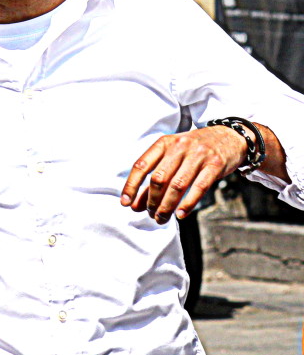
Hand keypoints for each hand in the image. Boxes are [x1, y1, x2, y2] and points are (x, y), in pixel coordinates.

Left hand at [121, 125, 246, 222]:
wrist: (229, 137)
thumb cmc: (194, 150)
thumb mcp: (173, 154)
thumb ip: (156, 174)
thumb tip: (136, 202)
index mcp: (164, 143)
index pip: (141, 165)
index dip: (131, 185)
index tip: (126, 203)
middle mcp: (179, 147)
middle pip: (158, 178)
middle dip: (151, 200)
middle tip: (149, 214)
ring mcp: (198, 155)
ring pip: (177, 185)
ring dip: (167, 205)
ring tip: (161, 218)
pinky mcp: (215, 165)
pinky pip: (199, 187)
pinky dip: (188, 203)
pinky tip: (180, 214)